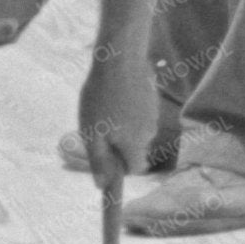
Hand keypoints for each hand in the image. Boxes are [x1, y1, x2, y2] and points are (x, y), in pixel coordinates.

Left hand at [77, 42, 159, 181]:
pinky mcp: (152, 97)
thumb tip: (101, 185)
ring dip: (122, 125)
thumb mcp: (92, 133)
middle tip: (98, 127)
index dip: (121, 170)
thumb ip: (99, 161)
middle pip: (135, 148)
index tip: (108, 162)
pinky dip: (128, 109)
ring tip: (104, 105)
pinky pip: (139, 113)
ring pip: (136, 129)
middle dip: (118, 144)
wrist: (120, 58)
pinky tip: (115, 93)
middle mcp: (149, 132)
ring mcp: (152, 113)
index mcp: (135, 144)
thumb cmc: (101, 98)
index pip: (134, 169)